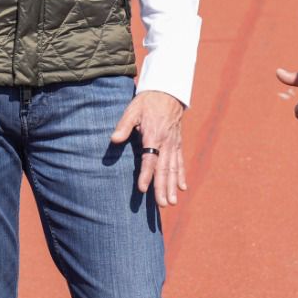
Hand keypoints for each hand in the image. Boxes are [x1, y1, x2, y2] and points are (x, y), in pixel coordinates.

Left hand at [110, 89, 186, 205]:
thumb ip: (124, 126)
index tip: (143, 189)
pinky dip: (181, 175)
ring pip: (173, 168)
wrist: (167, 92)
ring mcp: (173, 144)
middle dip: (163, 187)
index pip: (149, 159)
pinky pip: (180, 162)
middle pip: (164, 169)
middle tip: (162, 204)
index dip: (146, 175)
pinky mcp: (177, 144)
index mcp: (154, 136)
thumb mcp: (132, 110)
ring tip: (172, 202)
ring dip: (173, 186)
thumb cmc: (147, 102)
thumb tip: (114, 140)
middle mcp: (166, 143)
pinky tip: (183, 187)